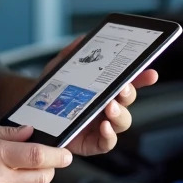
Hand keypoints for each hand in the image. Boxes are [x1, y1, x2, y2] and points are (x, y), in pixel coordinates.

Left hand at [41, 36, 159, 157]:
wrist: (31, 114)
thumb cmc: (50, 92)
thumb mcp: (59, 70)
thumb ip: (71, 55)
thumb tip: (82, 39)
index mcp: (104, 89)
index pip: (128, 82)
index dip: (142, 78)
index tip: (151, 73)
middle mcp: (106, 107)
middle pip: (128, 100)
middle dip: (129, 93)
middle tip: (122, 88)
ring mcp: (100, 125)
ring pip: (122, 121)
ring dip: (120, 114)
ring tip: (110, 107)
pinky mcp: (91, 143)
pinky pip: (107, 142)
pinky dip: (110, 135)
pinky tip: (104, 126)